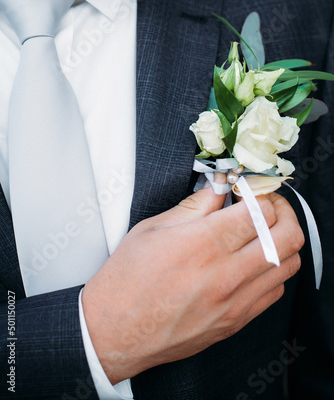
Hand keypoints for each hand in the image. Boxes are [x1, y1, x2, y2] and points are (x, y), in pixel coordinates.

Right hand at [82, 178, 303, 383]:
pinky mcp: (237, 321)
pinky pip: (275, 290)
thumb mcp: (154, 228)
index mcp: (204, 243)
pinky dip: (273, 269)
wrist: (114, 332)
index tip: (249, 188)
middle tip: (267, 203)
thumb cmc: (127, 278)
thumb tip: (221, 186)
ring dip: (282, 239)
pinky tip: (253, 261)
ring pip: (289, 264)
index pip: (260, 209)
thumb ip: (196, 204)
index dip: (260, 192)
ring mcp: (236, 302)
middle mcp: (227, 273)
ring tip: (263, 231)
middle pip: (288, 235)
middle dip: (284, 211)